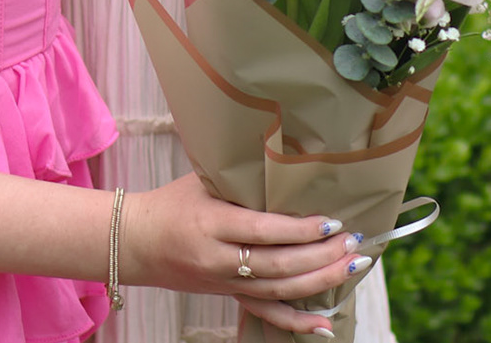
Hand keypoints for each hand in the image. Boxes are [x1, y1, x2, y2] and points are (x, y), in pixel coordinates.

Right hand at [123, 172, 369, 335]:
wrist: (136, 242)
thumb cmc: (173, 202)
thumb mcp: (202, 181)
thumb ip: (242, 180)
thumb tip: (291, 164)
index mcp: (210, 223)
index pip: (261, 231)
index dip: (298, 230)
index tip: (331, 222)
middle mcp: (218, 259)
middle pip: (276, 266)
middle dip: (320, 257)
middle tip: (353, 243)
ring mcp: (223, 283)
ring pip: (277, 291)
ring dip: (319, 282)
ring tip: (352, 266)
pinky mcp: (228, 295)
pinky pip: (266, 313)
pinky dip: (297, 322)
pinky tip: (325, 324)